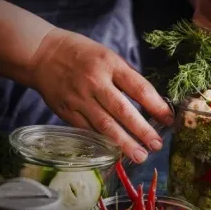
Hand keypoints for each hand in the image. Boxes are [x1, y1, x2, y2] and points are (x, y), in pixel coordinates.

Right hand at [29, 28, 174, 162]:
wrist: (41, 53)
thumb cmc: (82, 54)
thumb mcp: (108, 56)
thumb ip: (126, 77)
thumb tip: (151, 102)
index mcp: (110, 65)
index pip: (139, 88)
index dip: (156, 106)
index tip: (169, 119)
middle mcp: (95, 82)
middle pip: (123, 110)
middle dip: (142, 131)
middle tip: (156, 145)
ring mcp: (79, 98)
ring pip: (105, 125)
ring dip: (124, 143)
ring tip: (140, 156)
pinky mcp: (67, 111)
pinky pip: (88, 130)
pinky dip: (103, 142)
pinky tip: (115, 152)